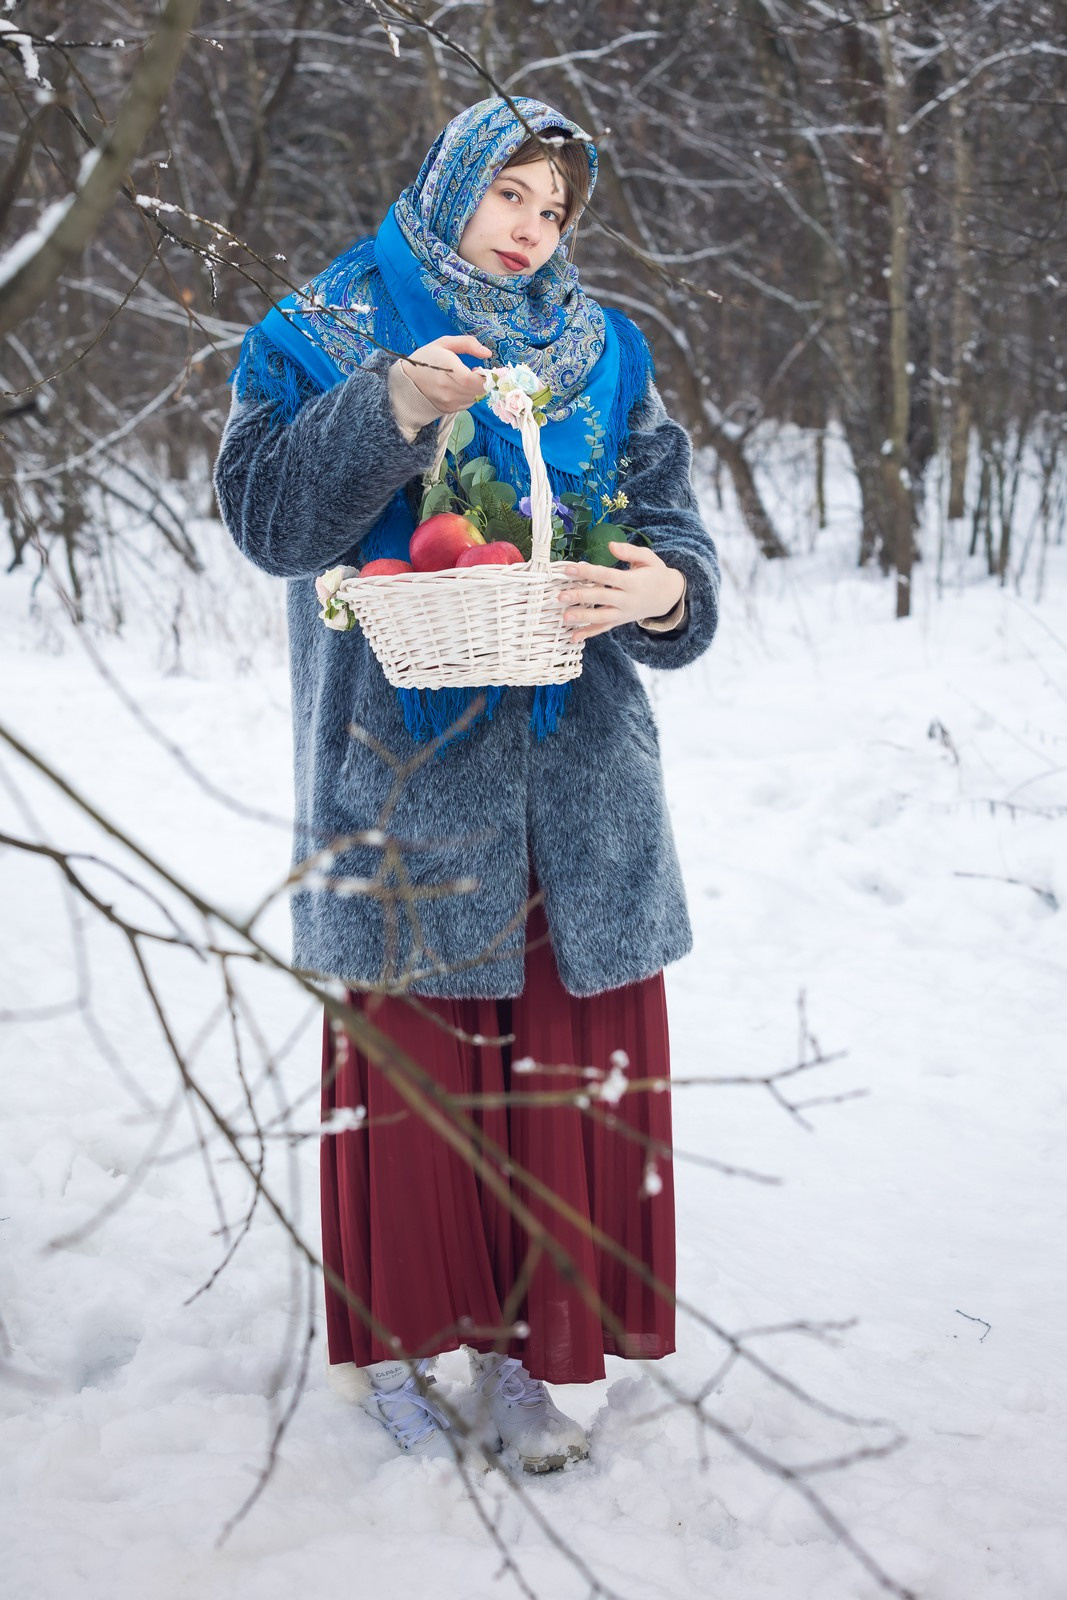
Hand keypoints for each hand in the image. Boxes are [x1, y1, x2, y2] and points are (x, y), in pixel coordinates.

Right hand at [400, 335, 492, 413]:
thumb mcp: (444, 343)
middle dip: (483, 381)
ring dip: (476, 389)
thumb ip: (467, 344)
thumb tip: (487, 353)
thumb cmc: (425, 359)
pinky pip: (468, 403)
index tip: (489, 370)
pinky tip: (459, 386)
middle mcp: (450, 390)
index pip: (479, 382)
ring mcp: (450, 402)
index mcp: (450, 371)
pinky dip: (468, 395)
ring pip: (476, 398)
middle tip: (475, 371)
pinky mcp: (449, 410)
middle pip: (480, 391)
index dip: (488, 377)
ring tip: (464, 378)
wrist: (405, 382)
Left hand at [555, 542, 684, 640]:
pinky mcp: (620, 621)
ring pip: (601, 617)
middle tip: (561, 596)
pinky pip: (604, 628)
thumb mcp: (649, 558)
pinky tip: (574, 637)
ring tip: (564, 617)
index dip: (588, 572)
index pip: (607, 576)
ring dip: (582, 618)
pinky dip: (589, 633)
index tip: (569, 568)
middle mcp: (627, 600)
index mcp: (633, 582)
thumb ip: (630, 551)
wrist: (668, 597)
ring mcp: (623, 613)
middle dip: (580, 597)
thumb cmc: (655, 573)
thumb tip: (611, 545)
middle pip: (601, 598)